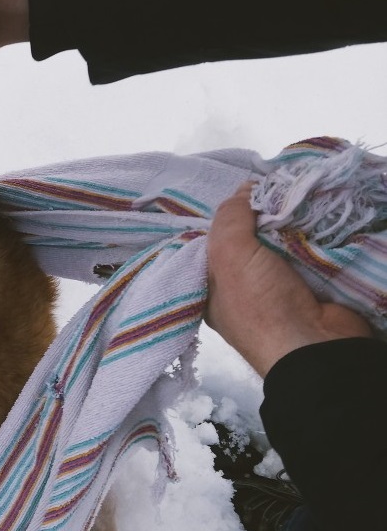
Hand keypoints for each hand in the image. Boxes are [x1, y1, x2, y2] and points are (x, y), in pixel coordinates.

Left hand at [205, 184, 372, 376]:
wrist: (315, 345)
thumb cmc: (261, 305)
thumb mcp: (229, 256)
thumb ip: (230, 219)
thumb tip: (244, 188)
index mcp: (212, 284)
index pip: (214, 239)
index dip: (228, 213)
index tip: (246, 187)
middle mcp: (241, 285)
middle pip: (249, 236)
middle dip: (262, 213)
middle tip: (278, 185)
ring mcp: (277, 285)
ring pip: (280, 239)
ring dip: (291, 219)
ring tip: (299, 192)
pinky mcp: (309, 283)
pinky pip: (308, 248)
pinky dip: (313, 232)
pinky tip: (317, 212)